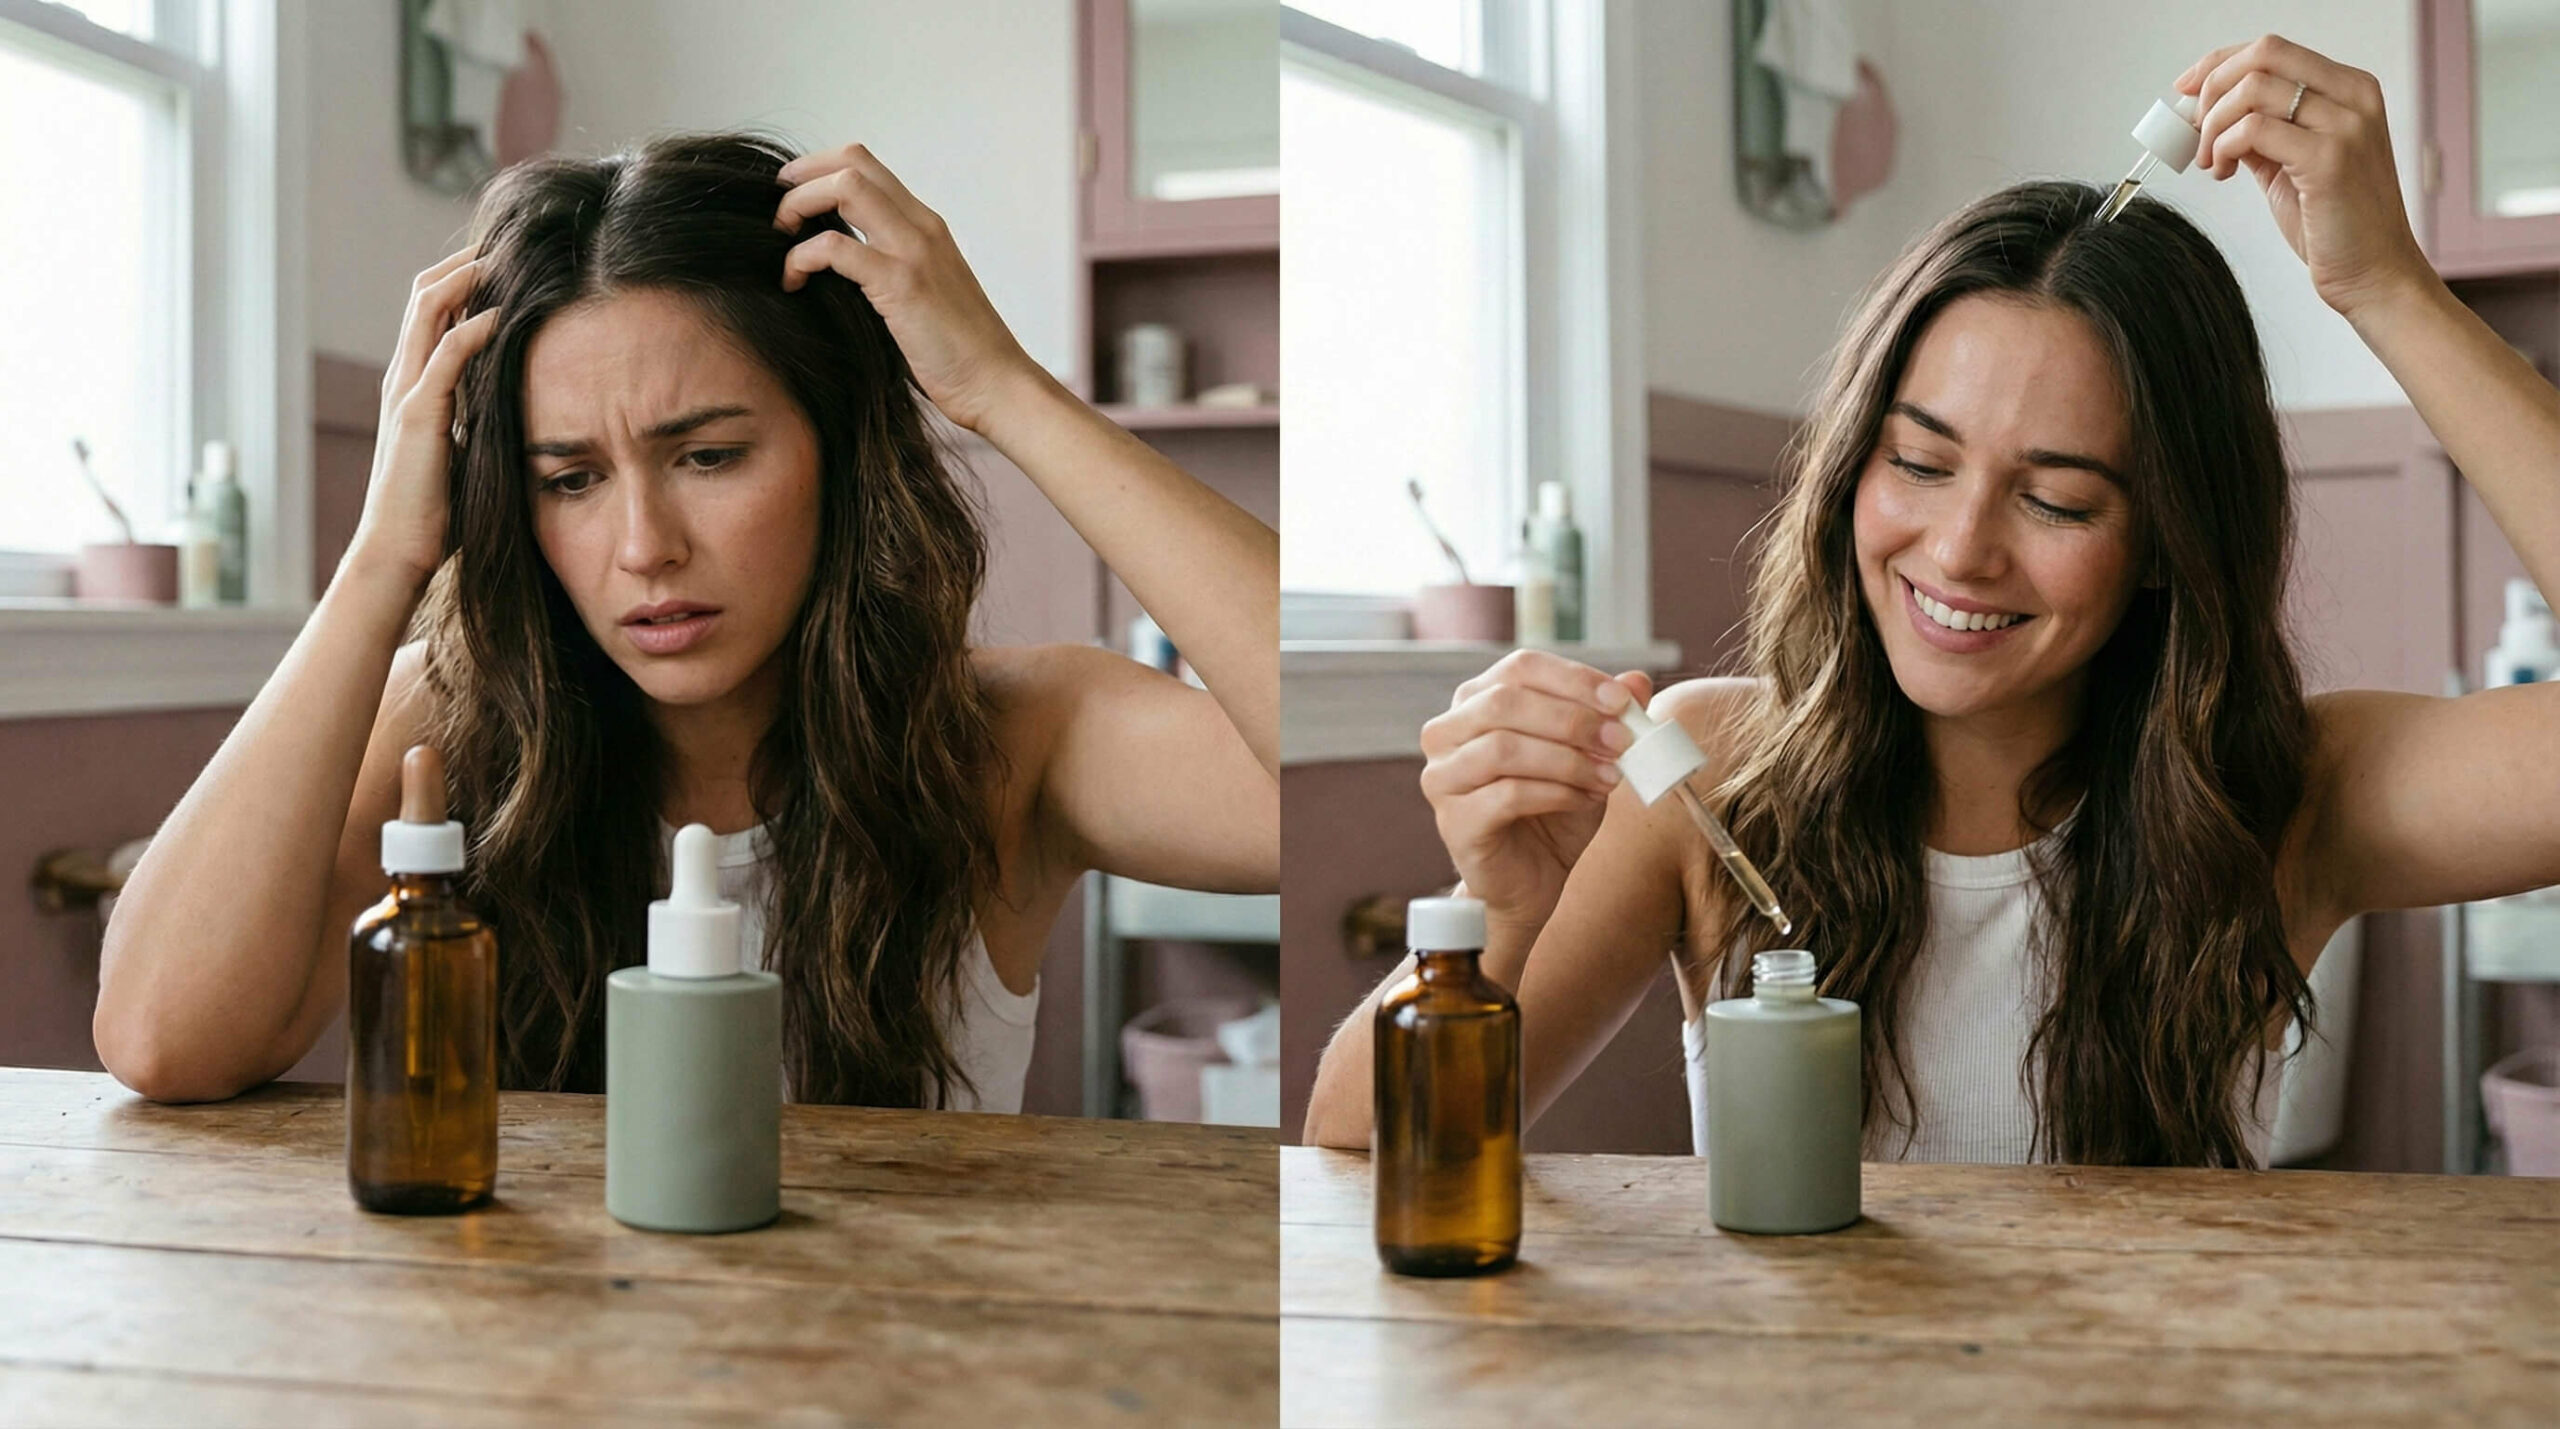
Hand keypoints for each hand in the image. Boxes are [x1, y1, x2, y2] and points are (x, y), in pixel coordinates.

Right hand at [346, 243, 495, 588]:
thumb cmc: (437, 512)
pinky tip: (502, 314)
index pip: (432, 311)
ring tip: (504, 257)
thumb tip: (521, 406)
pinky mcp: (416, 416)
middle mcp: (403, 378)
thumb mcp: (466, 450)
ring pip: (426, 311)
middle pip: (425, 294)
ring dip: (465, 279)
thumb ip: (481, 420)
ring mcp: (406, 393)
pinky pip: (443, 357)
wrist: (399, 552)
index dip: (463, 280)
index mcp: (415, 384)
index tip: (505, 261)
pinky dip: (472, 329)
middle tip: (507, 240)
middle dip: (464, 262)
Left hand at [774, 144, 1043, 433]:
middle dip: (802, 176)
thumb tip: (838, 265)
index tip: (792, 197)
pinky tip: (793, 281)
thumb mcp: (923, 293)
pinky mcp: (902, 284)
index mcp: (926, 226)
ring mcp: (914, 251)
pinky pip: (835, 247)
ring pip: (844, 188)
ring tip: (780, 237)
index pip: (867, 166)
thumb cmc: (958, 352)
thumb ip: (890, 267)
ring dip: (799, 204)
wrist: (996, 384)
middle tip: (777, 210)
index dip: (820, 169)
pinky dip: (801, 257)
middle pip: (853, 161)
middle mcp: (921, 227)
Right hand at [1418, 650, 1652, 934]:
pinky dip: (1557, 794)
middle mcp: (1447, 732)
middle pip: (1505, 702)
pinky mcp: (1454, 820)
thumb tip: (1637, 680)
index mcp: (1476, 701)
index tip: (1622, 701)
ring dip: (1567, 759)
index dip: (1573, 680)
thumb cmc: (1555, 811)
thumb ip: (1608, 717)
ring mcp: (1443, 776)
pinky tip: (1586, 800)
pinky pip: (1507, 795)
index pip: (1520, 668)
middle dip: (1572, 719)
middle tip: (1621, 741)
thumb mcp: (1591, 756)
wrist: (1535, 880)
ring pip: (1503, 747)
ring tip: (1609, 776)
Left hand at [2179, 35, 2432, 321]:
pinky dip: (2224, 148)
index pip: (2272, 49)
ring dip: (2213, 125)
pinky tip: (2225, 174)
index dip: (2218, 64)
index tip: (2184, 90)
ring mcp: (2346, 124)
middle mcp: (2354, 96)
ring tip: (2212, 162)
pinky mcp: (2329, 158)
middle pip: (2262, 55)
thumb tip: (2208, 112)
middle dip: (2211, 89)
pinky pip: (2253, 130)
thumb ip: (2261, 132)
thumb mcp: (2290, 163)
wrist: (2373, 272)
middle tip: (2195, 131)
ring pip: (2251, 90)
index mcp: (2350, 89)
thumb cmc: (2335, 222)